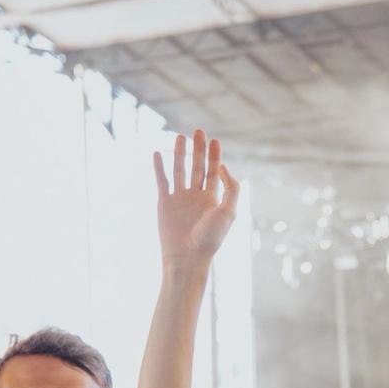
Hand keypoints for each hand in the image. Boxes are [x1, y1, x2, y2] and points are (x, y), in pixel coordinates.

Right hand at [154, 129, 239, 265]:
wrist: (187, 256)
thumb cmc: (210, 238)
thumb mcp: (228, 212)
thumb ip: (231, 188)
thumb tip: (224, 167)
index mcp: (212, 199)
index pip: (214, 172)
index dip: (214, 155)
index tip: (214, 140)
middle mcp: (195, 196)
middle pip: (197, 167)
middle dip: (198, 149)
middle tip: (198, 131)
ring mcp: (179, 198)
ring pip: (179, 170)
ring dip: (179, 153)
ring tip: (180, 136)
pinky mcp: (164, 202)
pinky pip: (161, 180)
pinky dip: (159, 167)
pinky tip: (157, 153)